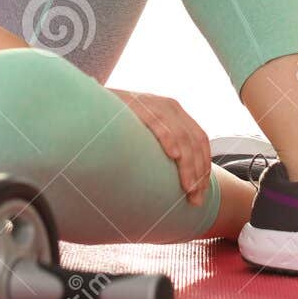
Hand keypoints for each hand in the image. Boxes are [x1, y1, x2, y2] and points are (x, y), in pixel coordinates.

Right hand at [109, 88, 210, 206]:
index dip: (204, 166)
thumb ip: (161, 145)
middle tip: (196, 199)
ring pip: (182, 137)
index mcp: (176, 112)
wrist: (93, 98)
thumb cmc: (118, 122)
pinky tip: (174, 156)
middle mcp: (170, 106)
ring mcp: (156, 104)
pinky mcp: (139, 105)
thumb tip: (177, 178)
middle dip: (198, 173)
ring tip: (188, 188)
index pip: (200, 140)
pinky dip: (169, 139)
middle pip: (195, 142)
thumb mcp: (146, 131)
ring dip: (188, 166)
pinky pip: (158, 123)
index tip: (202, 191)